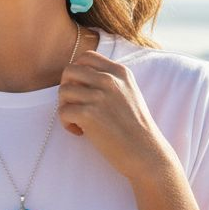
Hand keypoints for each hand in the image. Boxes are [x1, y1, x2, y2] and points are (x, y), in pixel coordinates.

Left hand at [57, 48, 173, 180]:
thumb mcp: (129, 94)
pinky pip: (63, 111)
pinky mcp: (89, 114)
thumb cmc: (136, 128)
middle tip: (75, 105)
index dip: (77, 72)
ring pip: (63, 91)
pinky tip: (80, 132)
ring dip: (65, 106)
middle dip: (67, 87)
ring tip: (78, 121)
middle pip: (70, 70)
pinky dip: (66, 123)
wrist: (145, 152)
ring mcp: (99, 96)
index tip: (81, 90)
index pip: (86, 57)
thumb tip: (79, 80)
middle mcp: (109, 80)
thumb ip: (110, 82)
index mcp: (120, 72)